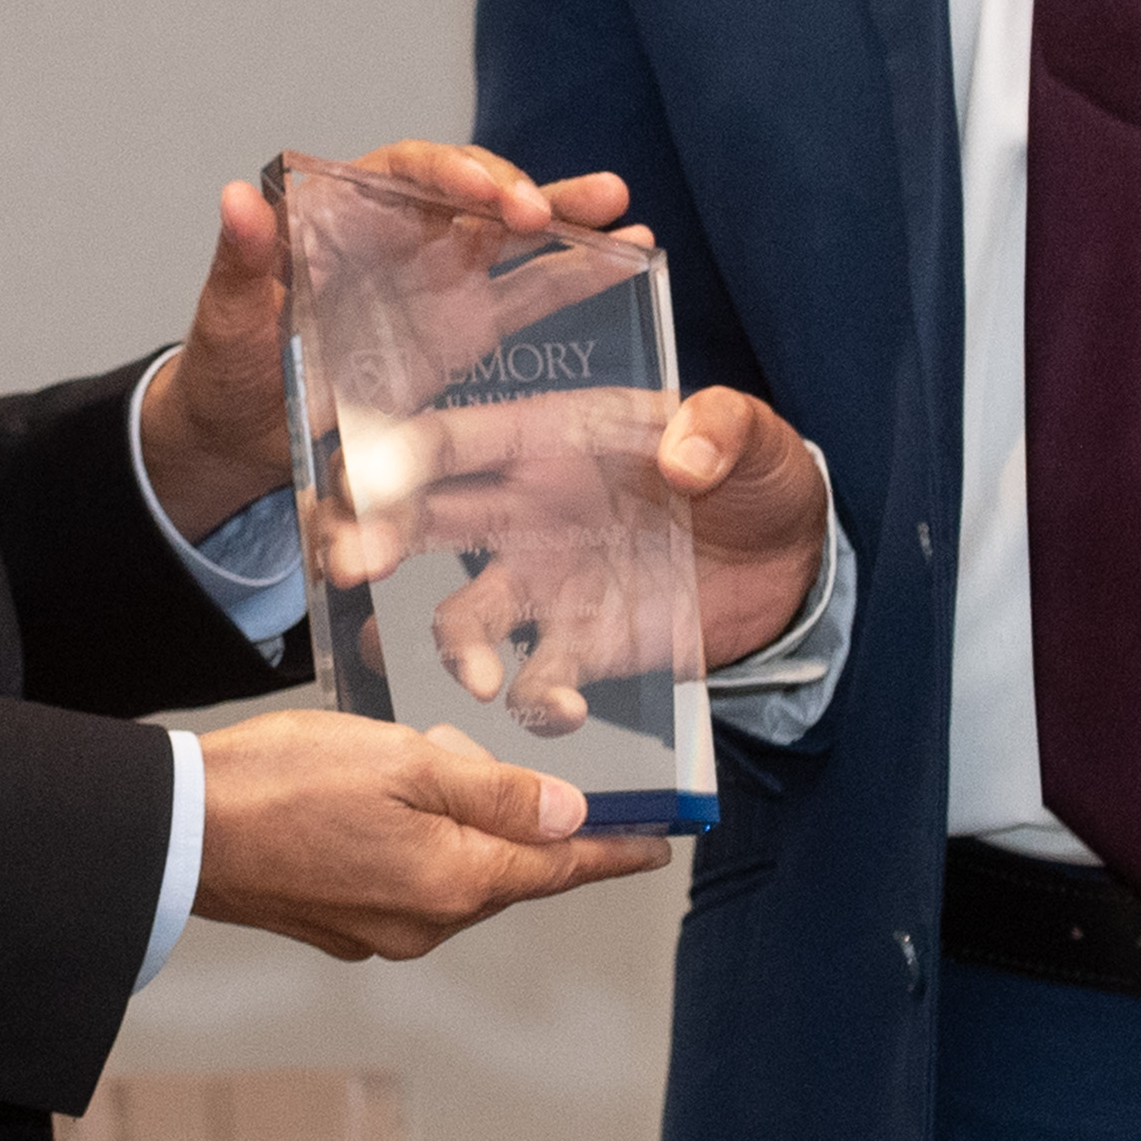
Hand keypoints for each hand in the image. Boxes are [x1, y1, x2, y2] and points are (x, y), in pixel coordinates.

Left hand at [137, 143, 630, 537]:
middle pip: (472, 192)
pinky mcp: (465, 326)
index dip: (448, 171)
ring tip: (621, 207)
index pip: (405, 171)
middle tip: (544, 212)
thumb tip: (236, 197)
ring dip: (563, 215)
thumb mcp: (227, 315)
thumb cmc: (227, 364)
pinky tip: (626, 255)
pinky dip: (573, 273)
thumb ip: (242, 260)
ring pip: (510, 233)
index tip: (482, 191)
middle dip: (515, 193)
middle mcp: (403, 233)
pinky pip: (525, 293)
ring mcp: (440, 278)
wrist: (244, 435)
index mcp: (347, 214)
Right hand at [188, 707, 669, 958]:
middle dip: (532, 828)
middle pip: (510, 874)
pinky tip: (397, 804)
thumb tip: (568, 817)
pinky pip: (412, 886)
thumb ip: (493, 792)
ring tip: (446, 769)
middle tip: (548, 774)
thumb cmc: (282, 783)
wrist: (177, 831)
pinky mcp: (343, 927)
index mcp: (453, 880)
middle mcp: (426, 923)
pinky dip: (425, 848)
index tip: (659, 844)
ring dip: (470, 833)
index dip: (614, 851)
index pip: (559, 866)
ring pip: (459, 878)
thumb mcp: (402, 761)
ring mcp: (382, 933)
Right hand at [319, 378, 826, 731]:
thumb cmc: (756, 478)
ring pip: (460, 619)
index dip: (399, 457)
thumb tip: (684, 455)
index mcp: (549, 444)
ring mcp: (542, 587)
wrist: (792, 564)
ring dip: (453, 649)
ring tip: (478, 680)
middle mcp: (523, 514)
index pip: (453, 442)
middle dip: (370, 542)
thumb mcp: (755, 436)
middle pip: (420, 525)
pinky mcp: (578, 650)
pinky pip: (534, 684)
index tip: (362, 481)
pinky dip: (537, 705)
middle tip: (347, 566)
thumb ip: (721, 429)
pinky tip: (566, 712)